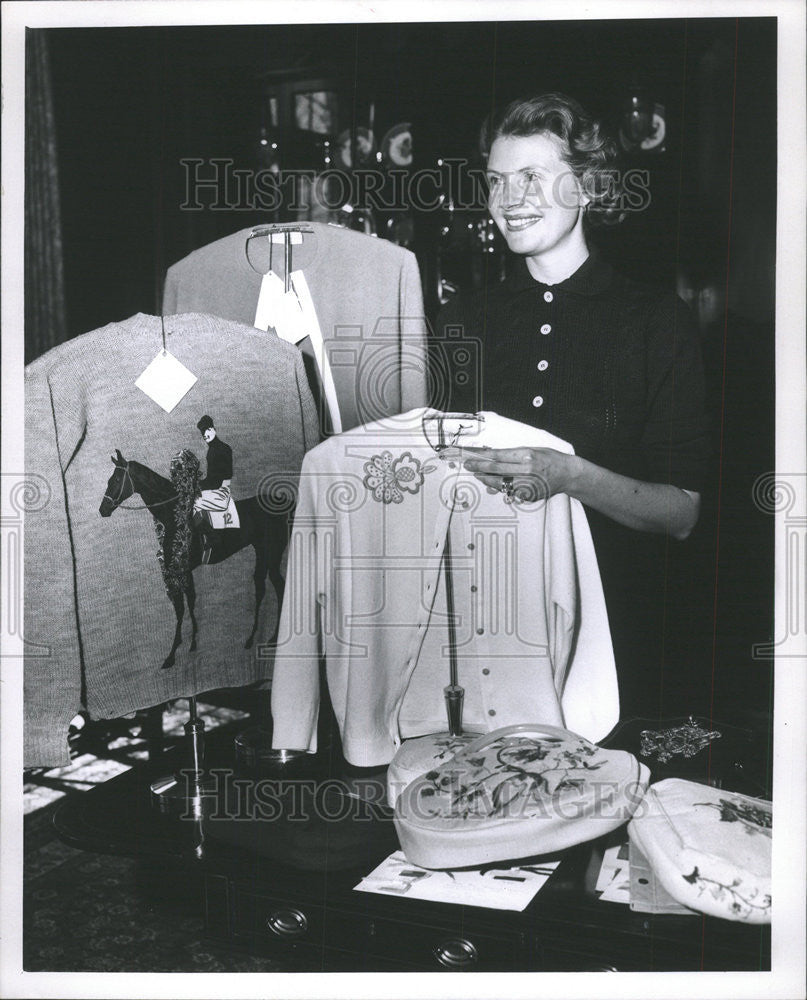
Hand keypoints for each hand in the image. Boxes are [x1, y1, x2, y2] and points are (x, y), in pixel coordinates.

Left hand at [461, 447, 577, 502]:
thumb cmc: (550, 459)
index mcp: (527, 455)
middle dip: (479, 467)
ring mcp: (527, 485)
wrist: (567, 473)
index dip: (482, 457)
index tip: (472, 456)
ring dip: (487, 479)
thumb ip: (513, 454)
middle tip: (468, 465)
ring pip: (500, 483)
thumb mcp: (532, 449)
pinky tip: (494, 484)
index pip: (498, 456)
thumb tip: (493, 457)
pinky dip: (501, 487)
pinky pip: (510, 492)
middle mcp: (526, 470)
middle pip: (496, 469)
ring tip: (479, 475)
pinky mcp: (528, 495)